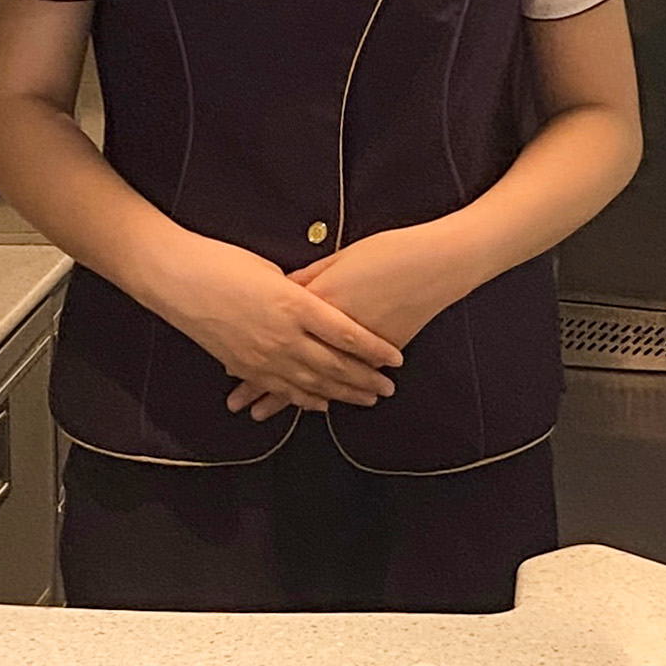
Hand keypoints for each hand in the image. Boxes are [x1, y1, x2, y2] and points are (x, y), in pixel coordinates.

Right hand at [144, 230, 402, 414]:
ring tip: (366, 400)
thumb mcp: (274, 272)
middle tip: (389, 389)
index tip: (397, 358)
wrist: (176, 278)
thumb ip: (304, 292)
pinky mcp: (245, 367)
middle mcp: (283, 336)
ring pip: (311, 383)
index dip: (375, 350)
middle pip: (335, 365)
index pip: (347, 335)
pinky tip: (321, 404)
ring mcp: (262, 356)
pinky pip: (281, 389)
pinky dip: (304, 399)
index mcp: (295, 305)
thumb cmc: (225, 263)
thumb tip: (328, 304)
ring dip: (341, 394)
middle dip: (365, 380)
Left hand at [229, 226, 467, 420]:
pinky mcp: (376, 354)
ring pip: (315, 378)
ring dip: (290, 398)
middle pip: (286, 362)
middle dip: (261, 387)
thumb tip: (289, 291)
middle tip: (242, 407)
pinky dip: (332, 389)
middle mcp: (325, 329)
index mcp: (309, 302)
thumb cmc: (387, 252)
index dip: (250, 354)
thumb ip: (310, 279)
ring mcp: (352, 347)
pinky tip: (320, 403)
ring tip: (265, 414)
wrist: (433, 263)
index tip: (232, 369)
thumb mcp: (338, 258)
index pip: (272, 332)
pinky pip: (346, 378)